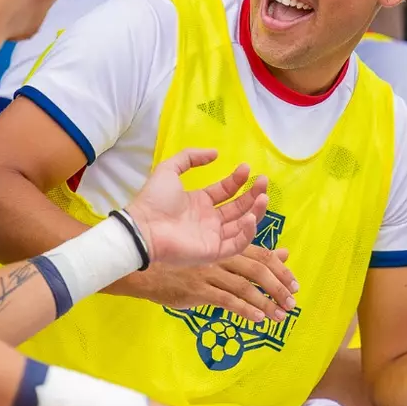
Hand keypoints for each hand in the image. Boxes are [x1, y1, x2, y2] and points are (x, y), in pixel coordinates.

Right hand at [115, 244, 296, 322]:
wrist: (148, 271)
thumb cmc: (185, 262)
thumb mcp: (219, 255)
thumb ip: (251, 254)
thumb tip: (283, 252)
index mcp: (226, 245)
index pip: (261, 254)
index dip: (281, 269)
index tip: (294, 284)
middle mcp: (220, 256)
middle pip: (257, 269)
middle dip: (278, 287)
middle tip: (291, 303)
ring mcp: (209, 273)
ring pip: (244, 287)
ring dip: (265, 303)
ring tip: (279, 317)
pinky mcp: (198, 289)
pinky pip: (226, 300)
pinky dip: (244, 310)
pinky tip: (257, 320)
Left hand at [125, 148, 268, 265]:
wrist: (143, 228)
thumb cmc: (154, 200)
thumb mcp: (169, 169)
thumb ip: (190, 157)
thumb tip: (215, 153)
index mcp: (199, 202)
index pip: (225, 191)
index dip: (237, 180)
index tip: (246, 168)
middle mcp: (208, 220)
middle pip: (238, 208)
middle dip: (252, 194)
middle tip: (263, 181)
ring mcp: (212, 237)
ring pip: (242, 225)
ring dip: (255, 211)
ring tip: (263, 197)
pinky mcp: (213, 252)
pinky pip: (236, 244)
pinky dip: (247, 232)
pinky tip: (251, 216)